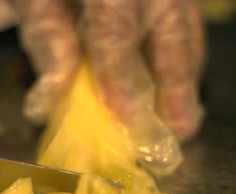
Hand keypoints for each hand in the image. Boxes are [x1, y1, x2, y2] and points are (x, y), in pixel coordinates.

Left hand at [8, 0, 204, 174]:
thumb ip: (47, 37)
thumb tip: (56, 95)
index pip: (115, 34)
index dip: (122, 82)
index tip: (129, 121)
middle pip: (173, 37)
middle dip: (177, 89)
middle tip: (181, 131)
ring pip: (188, 30)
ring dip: (186, 75)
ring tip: (184, 113)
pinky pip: (186, 21)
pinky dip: (185, 54)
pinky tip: (177, 77)